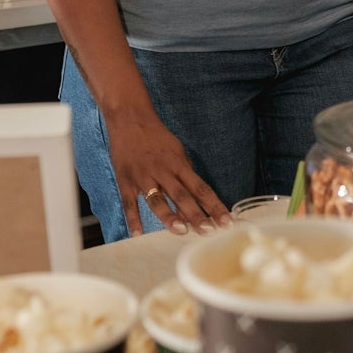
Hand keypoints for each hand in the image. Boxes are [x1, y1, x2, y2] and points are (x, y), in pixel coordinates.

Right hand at [103, 105, 231, 237]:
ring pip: (157, 200)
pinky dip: (133, 219)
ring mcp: (143, 177)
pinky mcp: (125, 181)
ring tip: (180, 231)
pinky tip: (138, 234)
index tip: (226, 222)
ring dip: (169, 216)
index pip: (201, 188)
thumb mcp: (177, 151)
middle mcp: (163, 171)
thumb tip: (195, 203)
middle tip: (208, 231)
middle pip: (182, 195)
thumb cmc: (156, 137)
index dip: (214, 206)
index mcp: (179, 164)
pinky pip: (129, 203)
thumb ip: (185, 176)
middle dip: (196, 214)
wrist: (130, 118)